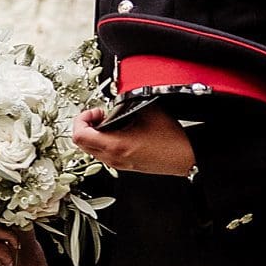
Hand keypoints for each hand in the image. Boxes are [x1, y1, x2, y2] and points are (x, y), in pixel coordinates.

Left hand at [72, 105, 195, 179]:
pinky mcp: (123, 165)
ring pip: (90, 150)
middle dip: (86, 125)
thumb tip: (117, 99)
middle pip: (81, 144)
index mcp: (115, 145)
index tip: (96, 111)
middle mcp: (113, 157)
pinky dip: (103, 141)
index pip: (80, 136)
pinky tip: (118, 130)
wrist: (185, 156)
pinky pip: (102, 153)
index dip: (82, 119)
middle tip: (100, 114)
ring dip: (94, 133)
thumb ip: (127, 104)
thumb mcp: (148, 111)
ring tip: (109, 121)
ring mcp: (117, 164)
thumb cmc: (171, 139)